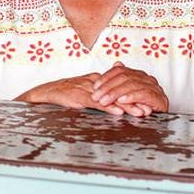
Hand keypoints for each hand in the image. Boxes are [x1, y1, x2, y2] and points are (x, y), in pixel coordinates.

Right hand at [14, 62, 168, 116]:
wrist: (45, 93)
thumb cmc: (63, 95)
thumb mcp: (84, 93)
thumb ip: (99, 96)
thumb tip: (115, 105)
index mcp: (96, 81)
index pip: (119, 87)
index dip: (133, 95)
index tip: (147, 104)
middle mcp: (94, 83)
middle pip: (119, 91)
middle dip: (135, 101)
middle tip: (149, 109)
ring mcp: (87, 89)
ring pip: (111, 97)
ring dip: (127, 106)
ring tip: (139, 113)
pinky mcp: (79, 96)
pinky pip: (96, 102)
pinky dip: (108, 108)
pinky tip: (118, 113)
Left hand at [89, 61, 168, 115]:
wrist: (160, 121)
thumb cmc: (142, 107)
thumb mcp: (128, 93)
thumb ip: (121, 80)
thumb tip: (117, 63)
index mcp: (140, 76)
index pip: (120, 71)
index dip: (106, 77)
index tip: (95, 86)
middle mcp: (148, 79)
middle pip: (125, 77)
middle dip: (108, 87)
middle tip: (96, 96)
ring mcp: (155, 88)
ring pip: (132, 85)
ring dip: (116, 93)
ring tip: (104, 100)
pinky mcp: (160, 99)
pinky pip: (144, 95)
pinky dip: (132, 97)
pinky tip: (122, 101)